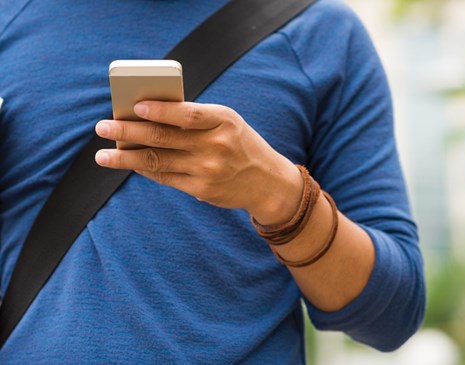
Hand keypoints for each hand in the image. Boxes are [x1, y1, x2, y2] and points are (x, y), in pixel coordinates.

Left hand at [95, 101, 302, 224]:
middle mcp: (216, 146)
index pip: (187, 114)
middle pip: (164, 138)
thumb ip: (194, 118)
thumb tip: (146, 117)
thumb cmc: (240, 143)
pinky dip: (144, 170)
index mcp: (224, 121)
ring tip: (102, 155)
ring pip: (157, 161)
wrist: (267, 182)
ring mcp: (208, 171)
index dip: (160, 110)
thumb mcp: (227, 123)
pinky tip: (128, 164)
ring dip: (126, 158)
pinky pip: (165, 178)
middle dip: (128, 132)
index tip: (134, 106)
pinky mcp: (202, 190)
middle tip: (102, 127)